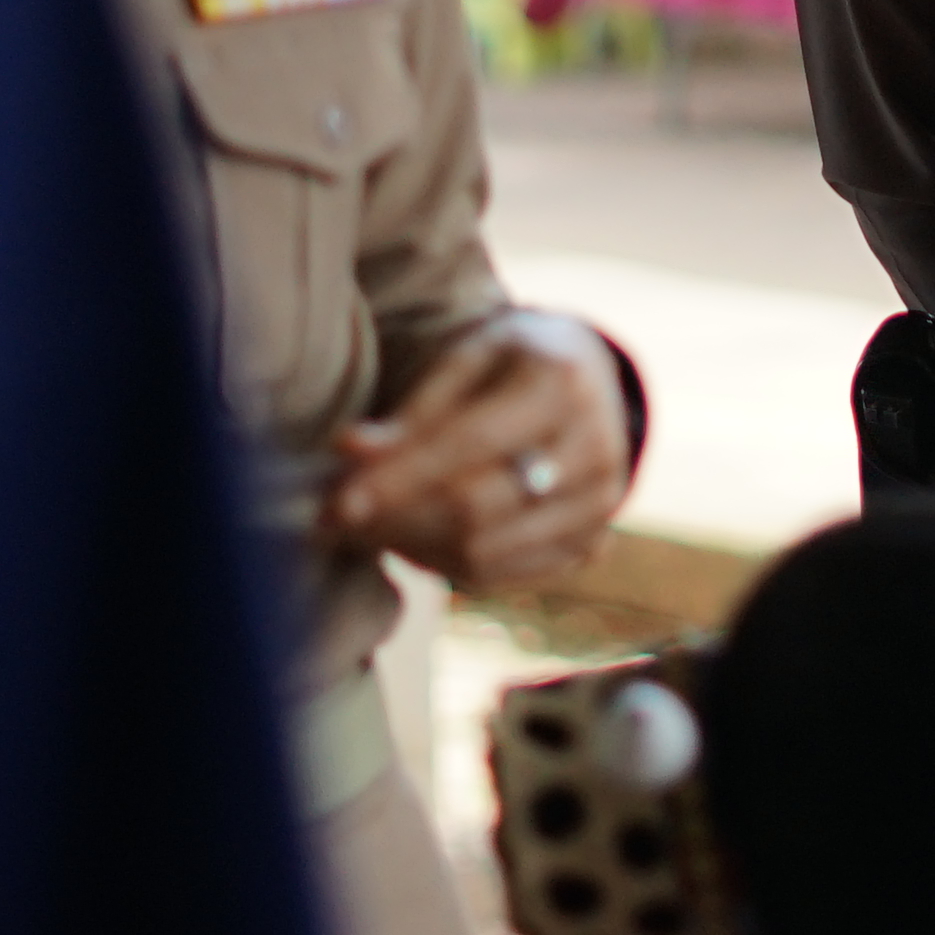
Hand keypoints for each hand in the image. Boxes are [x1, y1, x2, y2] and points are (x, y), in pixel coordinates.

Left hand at [318, 323, 630, 596]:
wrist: (592, 379)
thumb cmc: (513, 361)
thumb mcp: (469, 358)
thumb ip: (413, 411)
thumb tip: (348, 450)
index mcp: (563, 383)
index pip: (470, 443)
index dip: (400, 477)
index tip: (337, 501)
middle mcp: (596, 448)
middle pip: (477, 508)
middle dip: (395, 519)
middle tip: (333, 519)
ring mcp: (601, 502)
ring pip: (486, 552)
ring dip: (411, 546)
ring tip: (367, 525)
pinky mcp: (592, 541)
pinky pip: (503, 576)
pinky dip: (445, 565)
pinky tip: (410, 539)